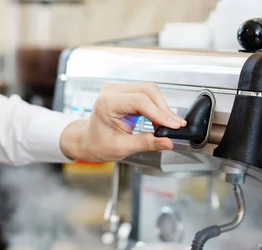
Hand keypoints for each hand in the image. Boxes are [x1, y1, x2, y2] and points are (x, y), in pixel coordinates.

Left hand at [59, 82, 185, 161]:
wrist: (88, 141)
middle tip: (174, 126)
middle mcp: (112, 91)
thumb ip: (146, 143)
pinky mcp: (126, 92)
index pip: (140, 101)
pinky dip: (156, 107)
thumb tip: (167, 142)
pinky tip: (160, 120)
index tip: (173, 125)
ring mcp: (119, 89)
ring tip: (167, 125)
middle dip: (163, 109)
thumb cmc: (97, 144)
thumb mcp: (122, 147)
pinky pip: (146, 94)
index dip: (159, 113)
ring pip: (150, 90)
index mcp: (107, 103)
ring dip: (162, 107)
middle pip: (148, 91)